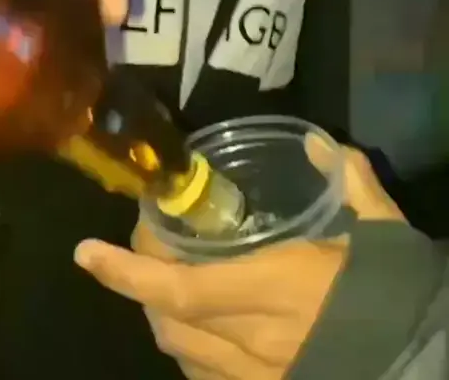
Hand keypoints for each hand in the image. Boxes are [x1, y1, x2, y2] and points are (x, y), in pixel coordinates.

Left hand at [75, 139, 403, 379]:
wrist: (428, 360)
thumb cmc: (395, 289)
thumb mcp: (380, 228)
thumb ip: (347, 178)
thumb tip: (316, 144)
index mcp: (277, 286)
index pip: (181, 286)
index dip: (126, 271)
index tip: (87, 252)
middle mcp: (256, 337)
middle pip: (169, 319)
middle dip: (138, 283)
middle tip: (140, 248)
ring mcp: (257, 375)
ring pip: (181, 351)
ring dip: (160, 313)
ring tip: (161, 280)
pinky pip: (207, 376)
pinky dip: (189, 346)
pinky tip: (201, 325)